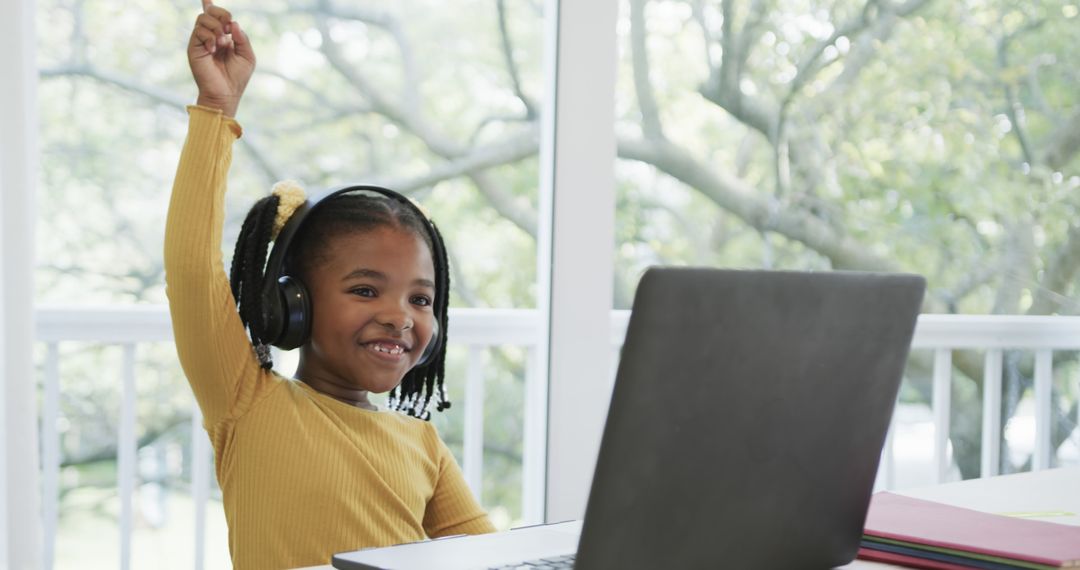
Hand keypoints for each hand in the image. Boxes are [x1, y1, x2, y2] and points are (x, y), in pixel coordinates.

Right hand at [188, 0, 254, 117]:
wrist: (225, 93)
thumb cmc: (237, 77)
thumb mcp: (247, 56)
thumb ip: (242, 38)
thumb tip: (233, 23)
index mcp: (223, 37)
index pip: (215, 17)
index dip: (210, 5)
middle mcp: (211, 37)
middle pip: (210, 12)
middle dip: (221, 14)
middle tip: (228, 28)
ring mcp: (201, 41)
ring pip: (203, 18)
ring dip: (216, 27)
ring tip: (223, 43)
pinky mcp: (193, 48)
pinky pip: (198, 31)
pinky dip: (209, 37)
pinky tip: (215, 49)